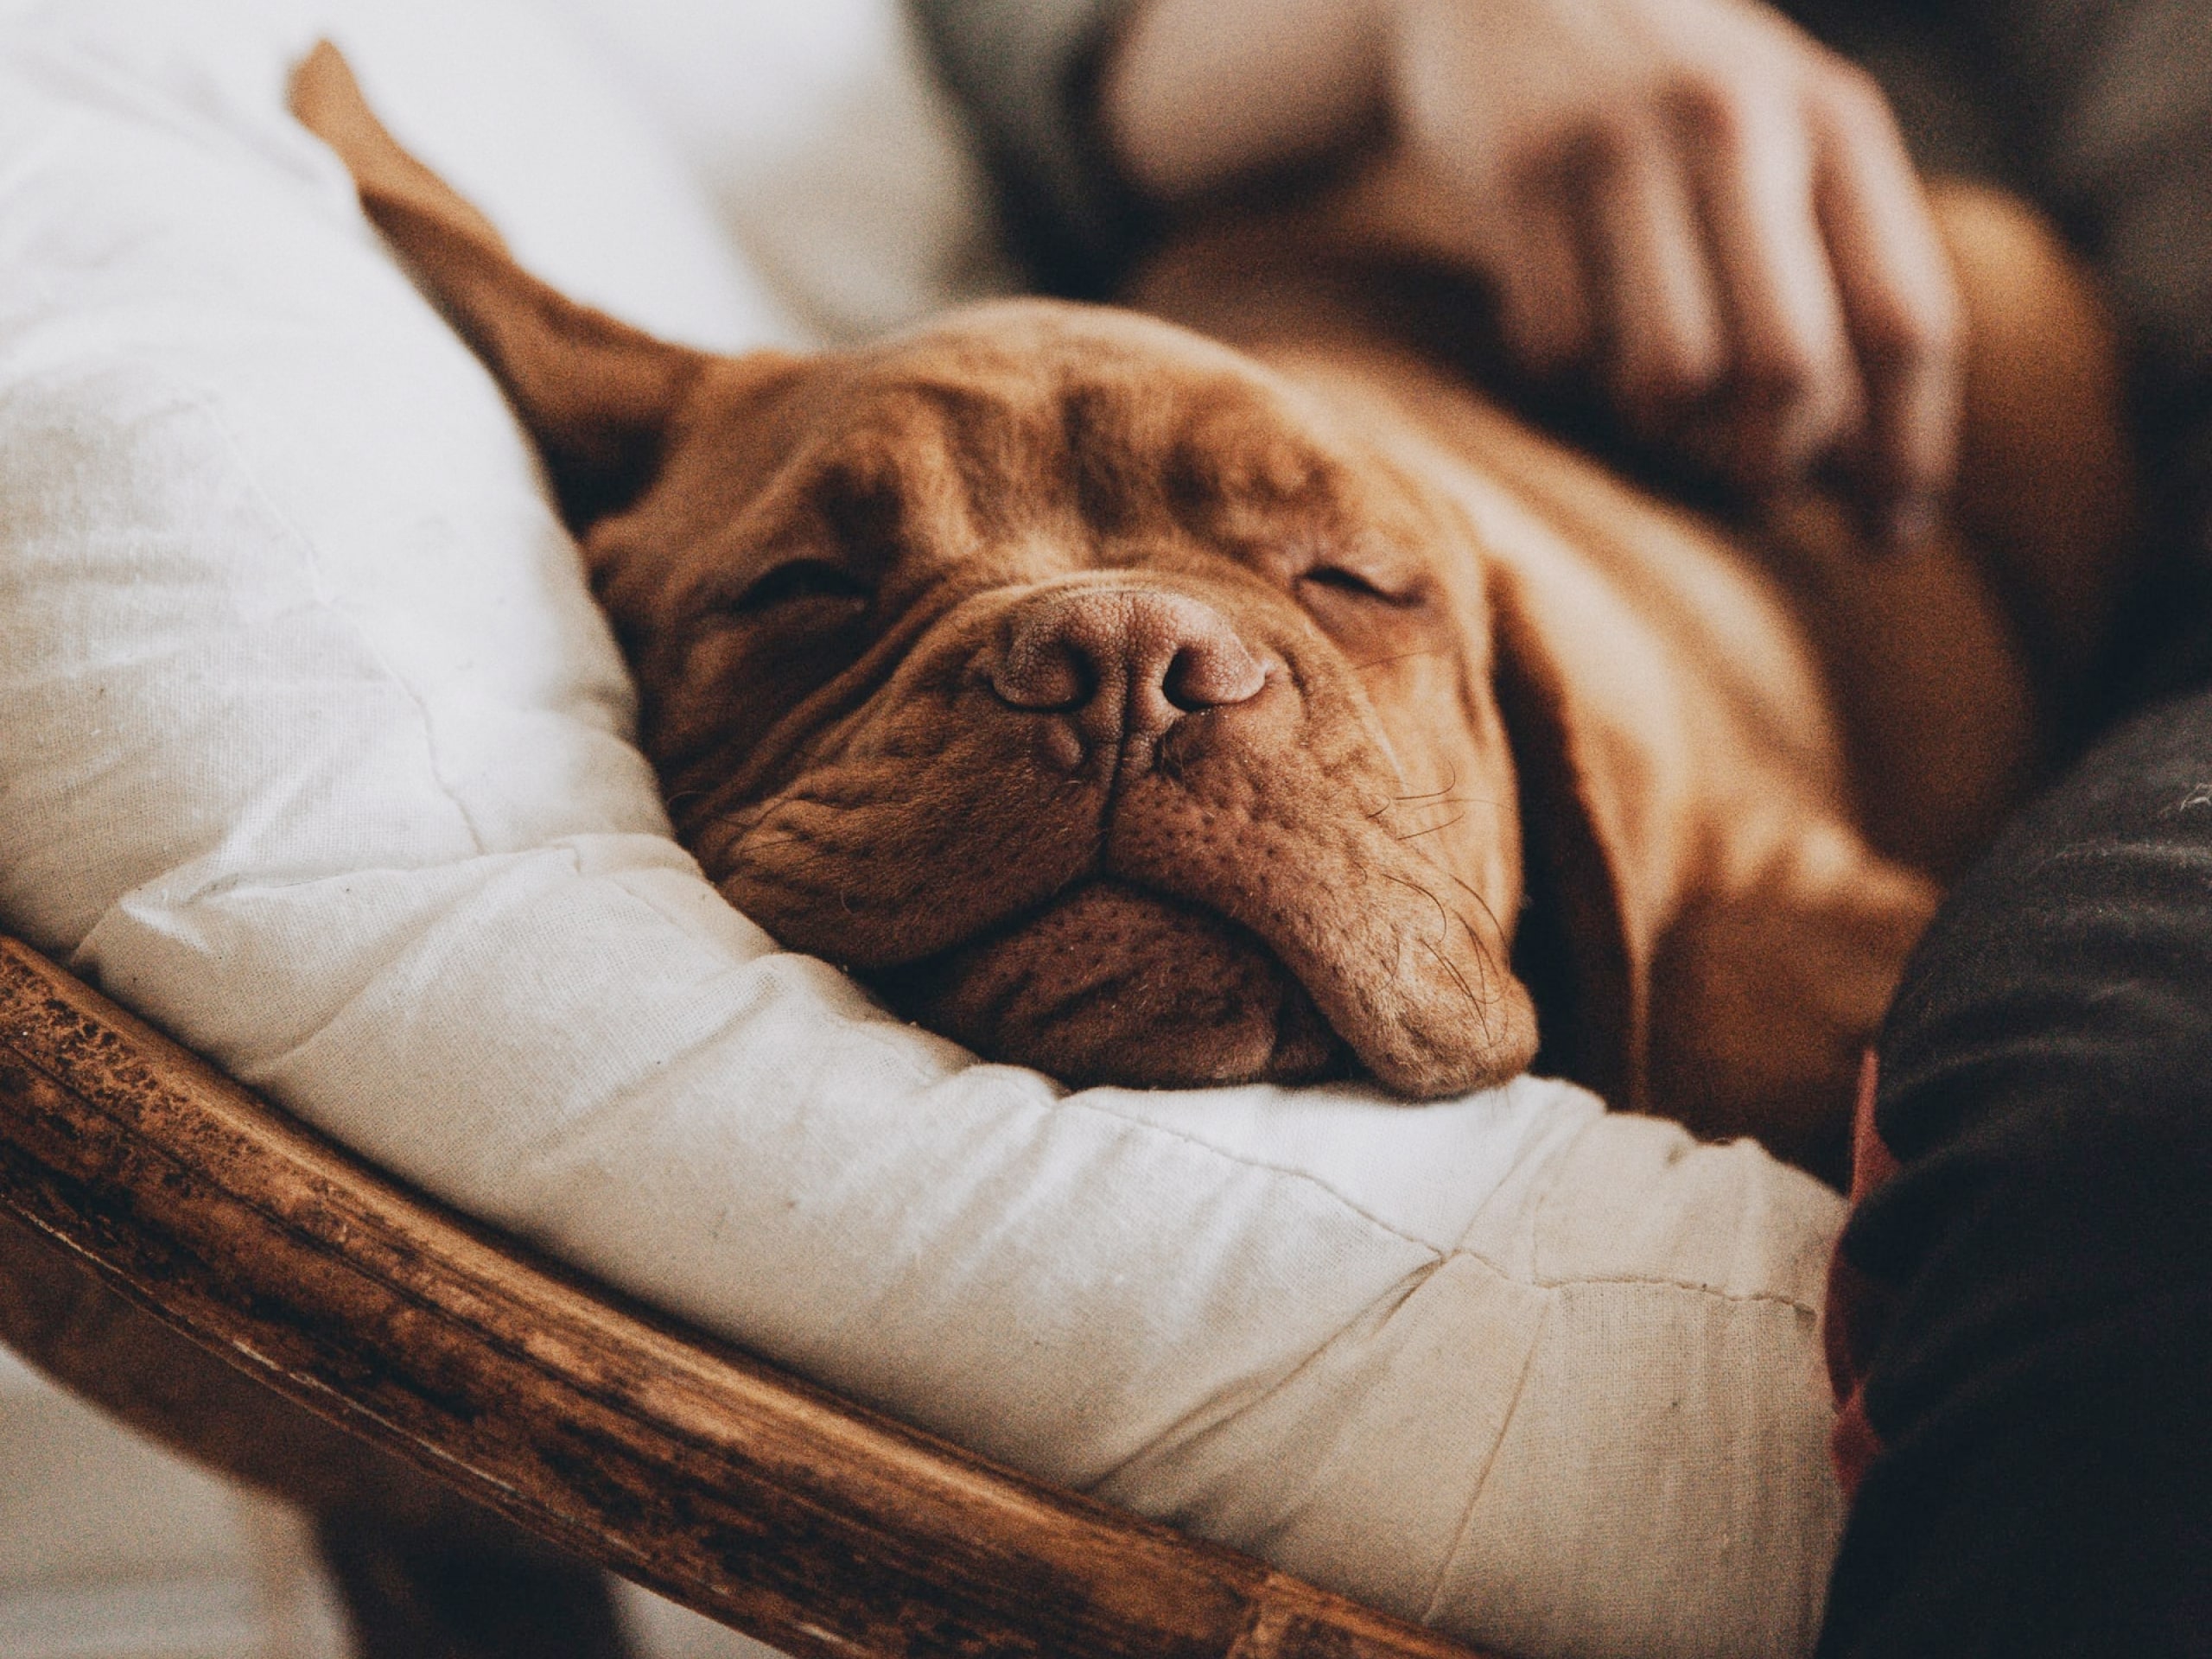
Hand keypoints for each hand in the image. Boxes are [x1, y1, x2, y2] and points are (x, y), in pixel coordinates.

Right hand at [1104, 0, 1961, 543]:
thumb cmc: (1666, 100)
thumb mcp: (1779, 141)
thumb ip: (1836, 274)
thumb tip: (1879, 482)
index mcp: (1834, 121)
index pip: (1905, 324)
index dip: (1907, 450)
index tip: (1892, 534)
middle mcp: (1737, 123)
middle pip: (1787, 371)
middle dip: (1769, 463)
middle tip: (1750, 488)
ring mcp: (1617, 146)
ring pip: (1665, 375)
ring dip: (1659, 430)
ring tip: (1654, 410)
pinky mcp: (1514, 173)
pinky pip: (1556, 346)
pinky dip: (1568, 376)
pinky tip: (1570, 339)